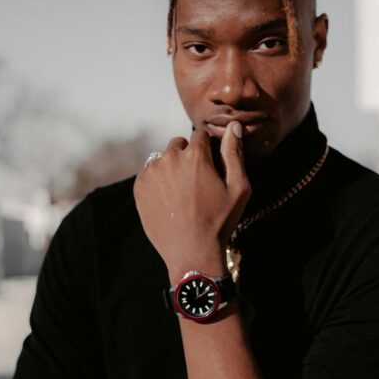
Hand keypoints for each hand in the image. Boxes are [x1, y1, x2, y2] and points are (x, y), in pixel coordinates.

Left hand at [133, 121, 251, 280]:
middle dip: (188, 156)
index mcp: (195, 155)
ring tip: (182, 193)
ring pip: (163, 158)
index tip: (211, 165)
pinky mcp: (139, 187)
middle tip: (197, 182)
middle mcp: (170, 158)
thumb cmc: (219, 221)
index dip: (208, 148)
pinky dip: (158, 180)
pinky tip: (169, 199)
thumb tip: (234, 125)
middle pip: (180, 144)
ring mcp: (151, 173)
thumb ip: (234, 153)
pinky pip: (150, 173)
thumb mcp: (238, 188)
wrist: (192, 252)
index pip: (201, 135)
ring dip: (172, 168)